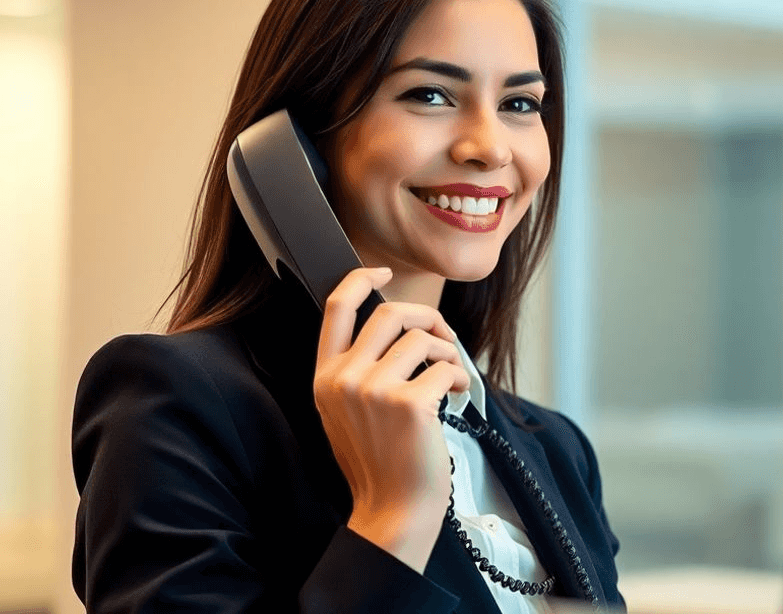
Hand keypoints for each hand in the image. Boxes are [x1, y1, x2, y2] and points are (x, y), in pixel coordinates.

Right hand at [313, 266, 468, 570]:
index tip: (382, 272)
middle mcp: (344, 378)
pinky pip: (444, 368)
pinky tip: (454, 397)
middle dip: (426, 317)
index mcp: (324, 377)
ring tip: (448, 377)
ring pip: (423, 339)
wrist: (392, 511)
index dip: (360, 279)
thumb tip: (397, 330)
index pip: (335, 308)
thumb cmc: (378, 463)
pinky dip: (458, 378)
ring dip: (447, 353)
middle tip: (442, 337)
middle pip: (390, 313)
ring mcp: (374, 390)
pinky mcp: (409, 404)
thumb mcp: (346, 412)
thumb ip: (356, 369)